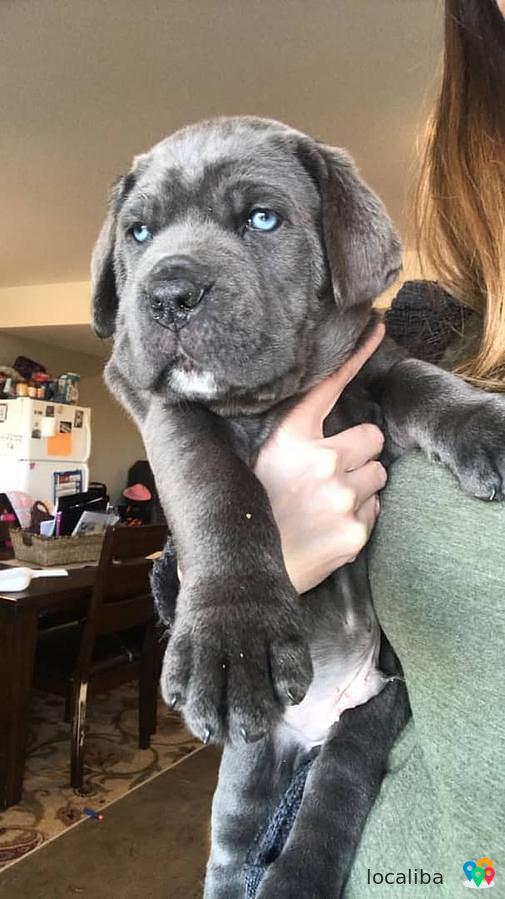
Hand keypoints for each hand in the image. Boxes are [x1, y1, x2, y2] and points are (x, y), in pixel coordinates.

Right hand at [255, 324, 386, 593]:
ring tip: (329, 503)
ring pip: (378, 475)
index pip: (329, 386)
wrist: (242, 575)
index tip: (377, 327)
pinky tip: (331, 527)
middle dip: (360, 452)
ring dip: (361, 485)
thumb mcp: (253, 462)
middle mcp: (321, 461)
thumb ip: (282, 438)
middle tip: (334, 471)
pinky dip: (360, 516)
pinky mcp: (355, 531)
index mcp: (290, 438)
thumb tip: (302, 422)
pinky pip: (375, 510)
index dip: (356, 355)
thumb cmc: (246, 513)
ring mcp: (342, 497)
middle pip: (372, 437)